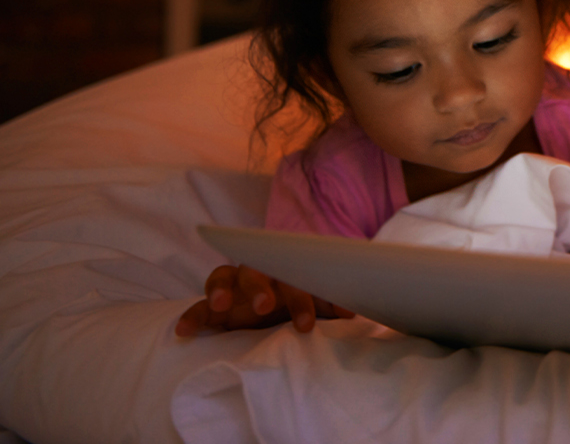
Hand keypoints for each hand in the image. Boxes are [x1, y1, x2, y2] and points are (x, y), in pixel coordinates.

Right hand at [174, 264, 352, 335]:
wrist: (275, 307)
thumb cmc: (300, 304)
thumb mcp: (318, 303)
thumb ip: (332, 303)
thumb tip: (352, 310)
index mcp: (288, 272)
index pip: (294, 275)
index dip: (301, 297)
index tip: (307, 322)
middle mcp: (260, 275)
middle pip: (257, 272)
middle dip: (260, 288)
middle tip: (266, 306)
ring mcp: (234, 289)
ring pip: (224, 278)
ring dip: (220, 289)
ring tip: (219, 305)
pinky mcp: (213, 307)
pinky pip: (197, 307)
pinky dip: (191, 316)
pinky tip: (182, 331)